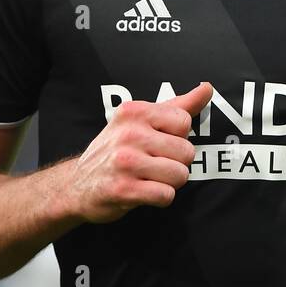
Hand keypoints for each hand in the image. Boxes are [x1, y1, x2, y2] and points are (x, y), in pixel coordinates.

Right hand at [67, 81, 213, 224]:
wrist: (78, 184)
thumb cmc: (117, 149)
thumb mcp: (142, 121)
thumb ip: (178, 105)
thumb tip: (207, 87)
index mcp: (134, 111)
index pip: (184, 122)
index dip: (178, 137)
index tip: (159, 142)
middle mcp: (128, 134)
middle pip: (187, 152)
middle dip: (177, 163)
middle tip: (153, 164)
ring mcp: (124, 162)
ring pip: (180, 175)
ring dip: (170, 183)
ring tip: (150, 178)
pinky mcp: (122, 190)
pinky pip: (166, 195)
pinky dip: (161, 198)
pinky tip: (144, 192)